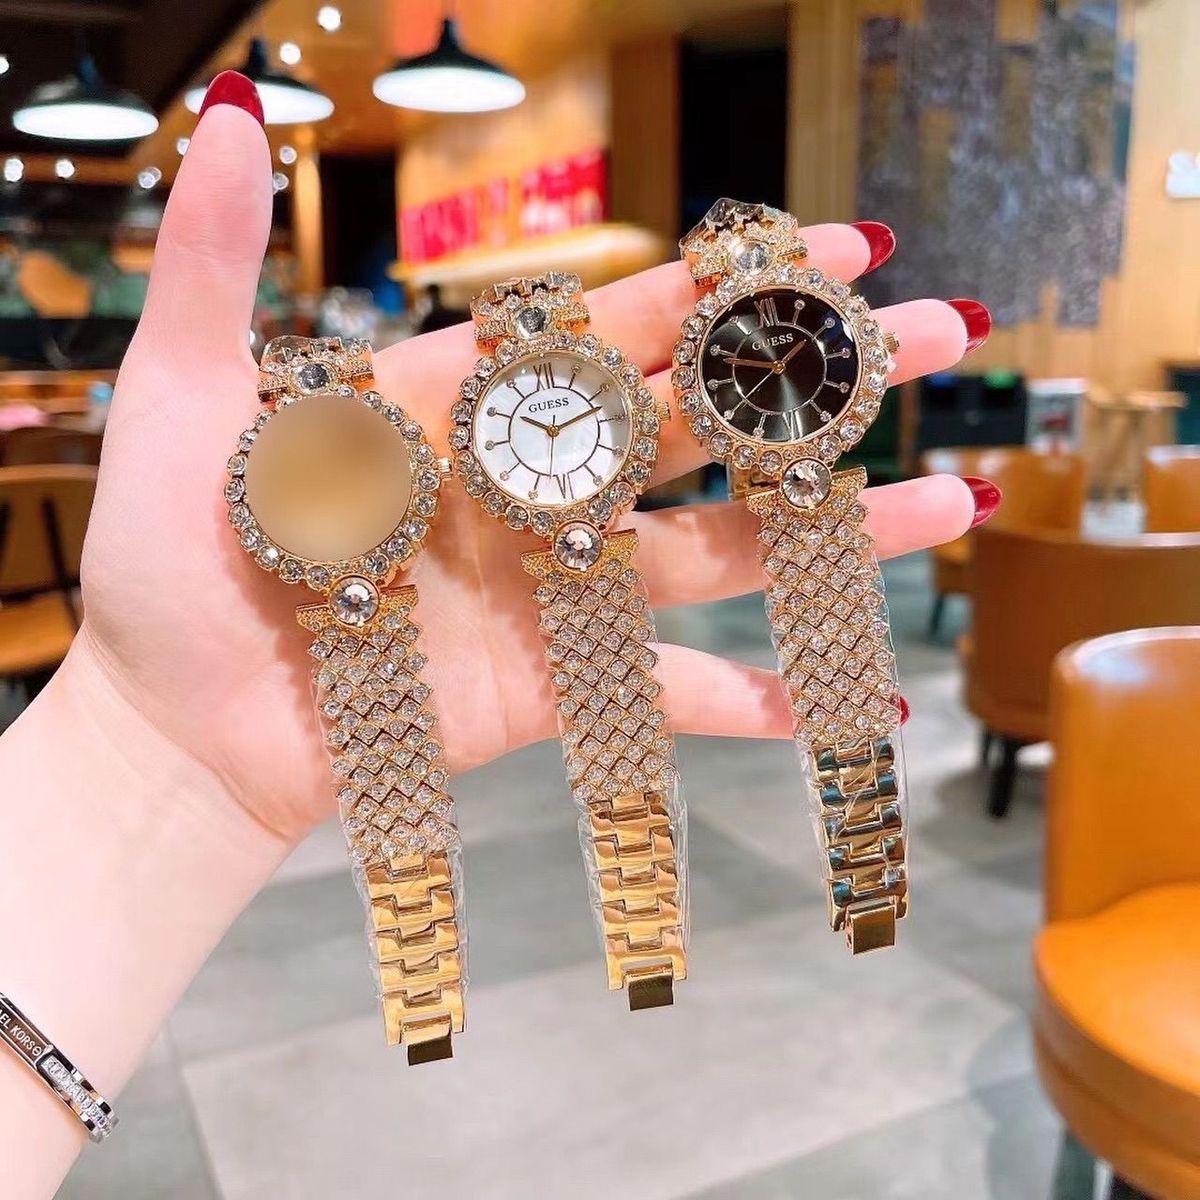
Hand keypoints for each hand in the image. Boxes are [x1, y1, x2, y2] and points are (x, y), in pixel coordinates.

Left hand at [74, 91, 979, 845]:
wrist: (177, 718)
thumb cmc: (168, 556)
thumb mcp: (181, 394)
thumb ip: (216, 265)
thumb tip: (223, 114)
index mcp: (471, 402)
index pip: (626, 323)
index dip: (731, 284)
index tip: (837, 247)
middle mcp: (537, 485)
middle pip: (708, 419)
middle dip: (824, 378)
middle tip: (943, 334)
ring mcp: (559, 588)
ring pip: (722, 549)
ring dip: (832, 531)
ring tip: (948, 502)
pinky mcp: (558, 686)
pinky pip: (674, 695)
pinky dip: (759, 700)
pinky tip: (850, 700)